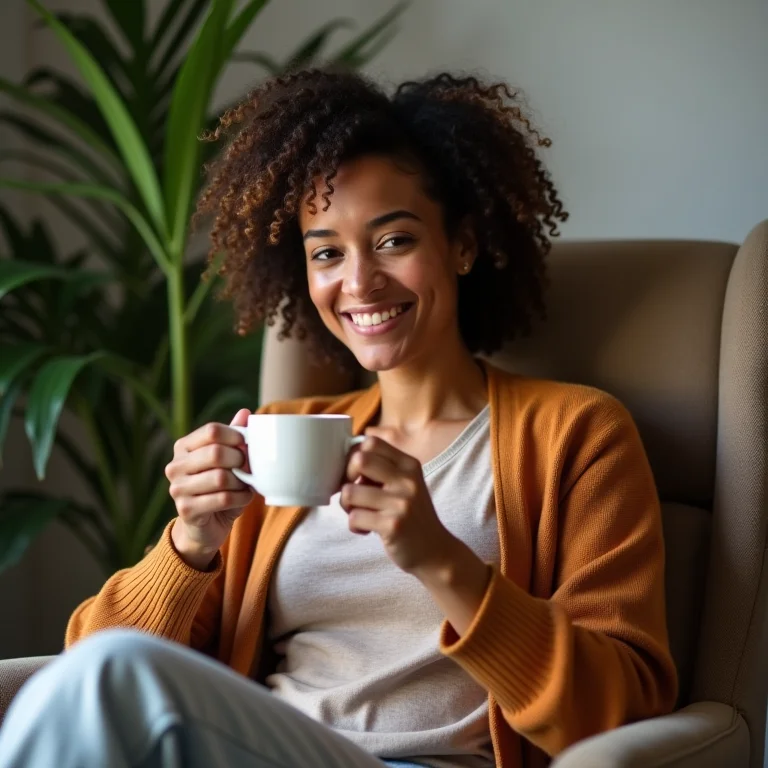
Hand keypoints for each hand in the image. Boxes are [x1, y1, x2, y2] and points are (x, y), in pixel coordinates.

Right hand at [165, 408, 253, 569]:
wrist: (206, 526)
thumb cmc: (219, 487)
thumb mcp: (227, 460)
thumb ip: (233, 437)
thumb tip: (245, 412)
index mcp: (183, 447)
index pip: (211, 430)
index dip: (235, 436)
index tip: (246, 444)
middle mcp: (175, 466)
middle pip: (217, 453)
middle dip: (239, 460)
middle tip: (247, 468)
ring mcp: (177, 488)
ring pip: (221, 478)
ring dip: (241, 482)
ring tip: (245, 485)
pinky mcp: (186, 509)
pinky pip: (223, 498)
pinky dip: (241, 498)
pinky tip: (243, 497)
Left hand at [340, 429, 459, 575]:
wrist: (435, 551)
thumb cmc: (412, 515)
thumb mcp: (406, 484)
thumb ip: (383, 469)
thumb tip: (346, 460)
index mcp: (409, 465)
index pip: (371, 442)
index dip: (354, 456)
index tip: (357, 474)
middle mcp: (407, 480)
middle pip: (359, 460)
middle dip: (346, 477)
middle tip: (354, 493)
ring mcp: (401, 503)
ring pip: (350, 492)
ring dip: (346, 506)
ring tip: (360, 514)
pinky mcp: (393, 525)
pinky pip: (355, 517)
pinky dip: (354, 526)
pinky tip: (367, 530)